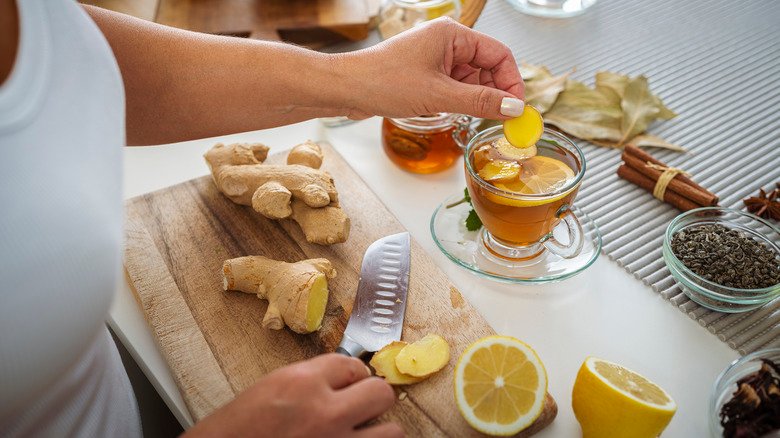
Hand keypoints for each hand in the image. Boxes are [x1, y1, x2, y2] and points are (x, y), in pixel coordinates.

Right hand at [183, 354, 400, 437]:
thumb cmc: (237, 429)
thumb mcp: (271, 388)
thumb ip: (311, 380)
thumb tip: (343, 379)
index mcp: (302, 384)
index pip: (353, 364)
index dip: (352, 374)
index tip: (350, 382)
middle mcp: (324, 413)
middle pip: (381, 392)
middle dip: (372, 397)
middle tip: (361, 405)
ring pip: (392, 431)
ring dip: (379, 430)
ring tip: (363, 432)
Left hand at [343, 17, 524, 119]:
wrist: (346, 88)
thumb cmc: (383, 81)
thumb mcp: (439, 95)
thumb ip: (479, 102)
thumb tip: (512, 108)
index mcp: (452, 35)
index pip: (499, 54)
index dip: (511, 82)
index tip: (516, 109)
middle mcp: (445, 42)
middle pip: (487, 67)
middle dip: (494, 93)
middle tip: (499, 121)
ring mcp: (435, 58)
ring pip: (470, 80)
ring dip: (475, 100)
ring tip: (471, 118)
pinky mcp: (425, 74)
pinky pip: (453, 87)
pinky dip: (459, 102)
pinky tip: (453, 114)